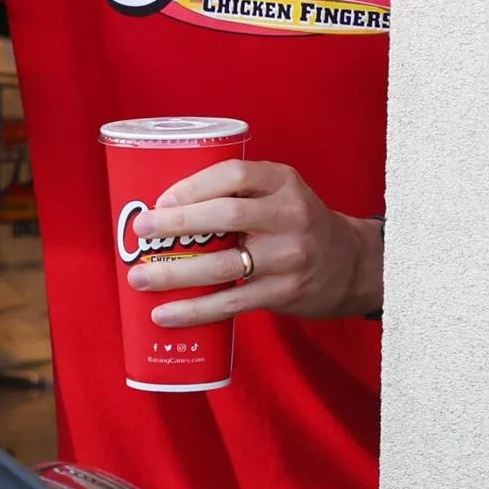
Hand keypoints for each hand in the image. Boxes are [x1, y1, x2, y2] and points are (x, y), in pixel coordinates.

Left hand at [129, 159, 381, 324]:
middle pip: (225, 216)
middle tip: (141, 231)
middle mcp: (289, 216)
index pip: (235, 175)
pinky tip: (163, 314)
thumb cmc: (295, 223)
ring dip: (174, 273)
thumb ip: (237, 193)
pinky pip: (230, 303)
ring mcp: (288, 257)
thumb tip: (161, 205)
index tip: (161, 198)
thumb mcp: (279, 193)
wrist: (350, 264)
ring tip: (138, 277)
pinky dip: (193, 311)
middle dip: (176, 224)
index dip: (194, 186)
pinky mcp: (283, 293)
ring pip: (221, 265)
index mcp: (283, 182)